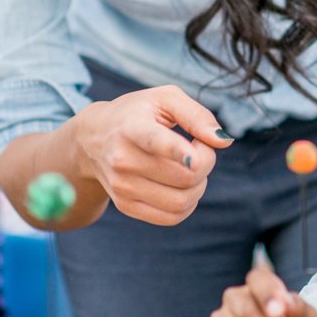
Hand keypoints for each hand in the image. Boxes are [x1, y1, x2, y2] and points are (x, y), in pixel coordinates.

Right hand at [71, 85, 231, 225]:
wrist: (93, 138)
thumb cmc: (138, 113)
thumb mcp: (165, 98)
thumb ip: (197, 115)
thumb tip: (223, 141)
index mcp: (133, 128)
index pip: (155, 143)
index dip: (178, 151)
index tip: (194, 158)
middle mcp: (123, 160)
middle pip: (186, 176)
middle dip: (206, 162)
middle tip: (198, 148)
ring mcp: (123, 186)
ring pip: (182, 201)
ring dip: (199, 185)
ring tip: (190, 166)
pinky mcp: (126, 205)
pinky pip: (172, 217)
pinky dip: (188, 204)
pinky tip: (183, 184)